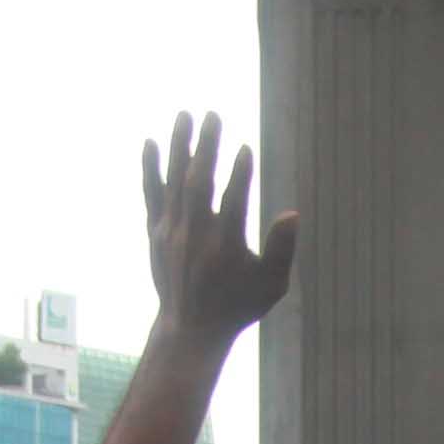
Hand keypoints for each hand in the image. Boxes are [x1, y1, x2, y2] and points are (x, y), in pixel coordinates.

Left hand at [142, 112, 294, 341]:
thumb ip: (282, 250)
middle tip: (213, 114)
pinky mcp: (156, 232)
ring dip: (179, 146)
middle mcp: (195, 236)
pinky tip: (151, 142)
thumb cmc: (238, 305)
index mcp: (226, 247)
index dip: (239, 173)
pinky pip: (152, 194)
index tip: (245, 147)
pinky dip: (150, 168)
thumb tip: (293, 213)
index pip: (233, 201)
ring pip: (174, 182)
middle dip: (206, 146)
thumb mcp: (271, 285)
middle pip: (200, 183)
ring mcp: (171, 233)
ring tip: (184, 114)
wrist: (190, 328)